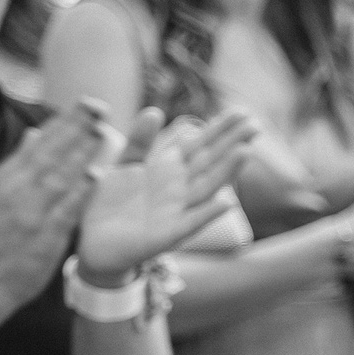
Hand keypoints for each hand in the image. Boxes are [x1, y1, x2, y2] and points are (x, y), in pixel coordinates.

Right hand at [0, 102, 111, 312]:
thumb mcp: (0, 195)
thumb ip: (21, 165)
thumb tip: (37, 132)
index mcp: (8, 179)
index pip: (40, 143)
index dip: (65, 122)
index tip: (87, 102)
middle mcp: (17, 191)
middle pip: (50, 153)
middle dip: (75, 127)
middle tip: (99, 105)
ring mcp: (30, 213)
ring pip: (58, 176)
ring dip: (80, 152)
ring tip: (102, 130)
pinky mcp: (43, 236)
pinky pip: (64, 210)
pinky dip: (79, 191)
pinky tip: (95, 174)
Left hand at [78, 108, 258, 281]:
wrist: (97, 243)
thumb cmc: (114, 203)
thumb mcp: (124, 165)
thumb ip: (140, 140)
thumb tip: (155, 111)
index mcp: (170, 169)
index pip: (200, 144)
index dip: (219, 129)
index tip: (242, 112)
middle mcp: (180, 188)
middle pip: (210, 162)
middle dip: (231, 143)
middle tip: (255, 124)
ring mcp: (176, 211)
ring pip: (206, 187)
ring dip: (226, 171)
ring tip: (245, 151)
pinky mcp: (167, 235)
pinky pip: (191, 223)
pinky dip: (208, 214)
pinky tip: (226, 202)